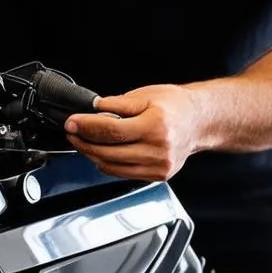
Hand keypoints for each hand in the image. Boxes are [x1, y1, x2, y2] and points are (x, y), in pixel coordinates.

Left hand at [64, 84, 204, 180]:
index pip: (111, 130)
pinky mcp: (158, 176)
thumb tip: (92, 110)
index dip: (86, 127)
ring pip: (112, 166)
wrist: (200, 122)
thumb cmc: (176, 106)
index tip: (71, 122)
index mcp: (156, 125)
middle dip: (84, 142)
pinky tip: (100, 154)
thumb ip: (118, 105)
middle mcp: (159, 149)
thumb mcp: (146, 95)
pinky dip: (107, 165)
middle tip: (72, 132)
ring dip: (92, 155)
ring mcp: (159, 166)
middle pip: (109, 152)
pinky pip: (123, 173)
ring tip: (82, 142)